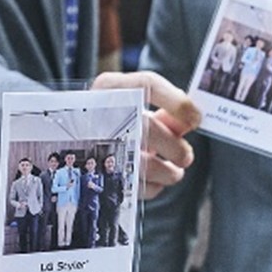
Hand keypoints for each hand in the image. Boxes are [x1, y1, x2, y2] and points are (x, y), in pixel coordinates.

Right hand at [91, 71, 200, 193]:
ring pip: (142, 163)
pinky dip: (153, 187)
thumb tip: (190, 121)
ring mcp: (96, 144)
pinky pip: (136, 186)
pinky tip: (153, 180)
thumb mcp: (138, 109)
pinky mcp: (99, 174)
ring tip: (174, 172)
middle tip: (186, 156)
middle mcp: (99, 112)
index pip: (147, 84)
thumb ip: (166, 112)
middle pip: (146, 127)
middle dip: (174, 147)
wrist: (75, 142)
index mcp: (110, 88)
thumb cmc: (116, 121)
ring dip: (168, 173)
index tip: (196, 119)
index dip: (177, 102)